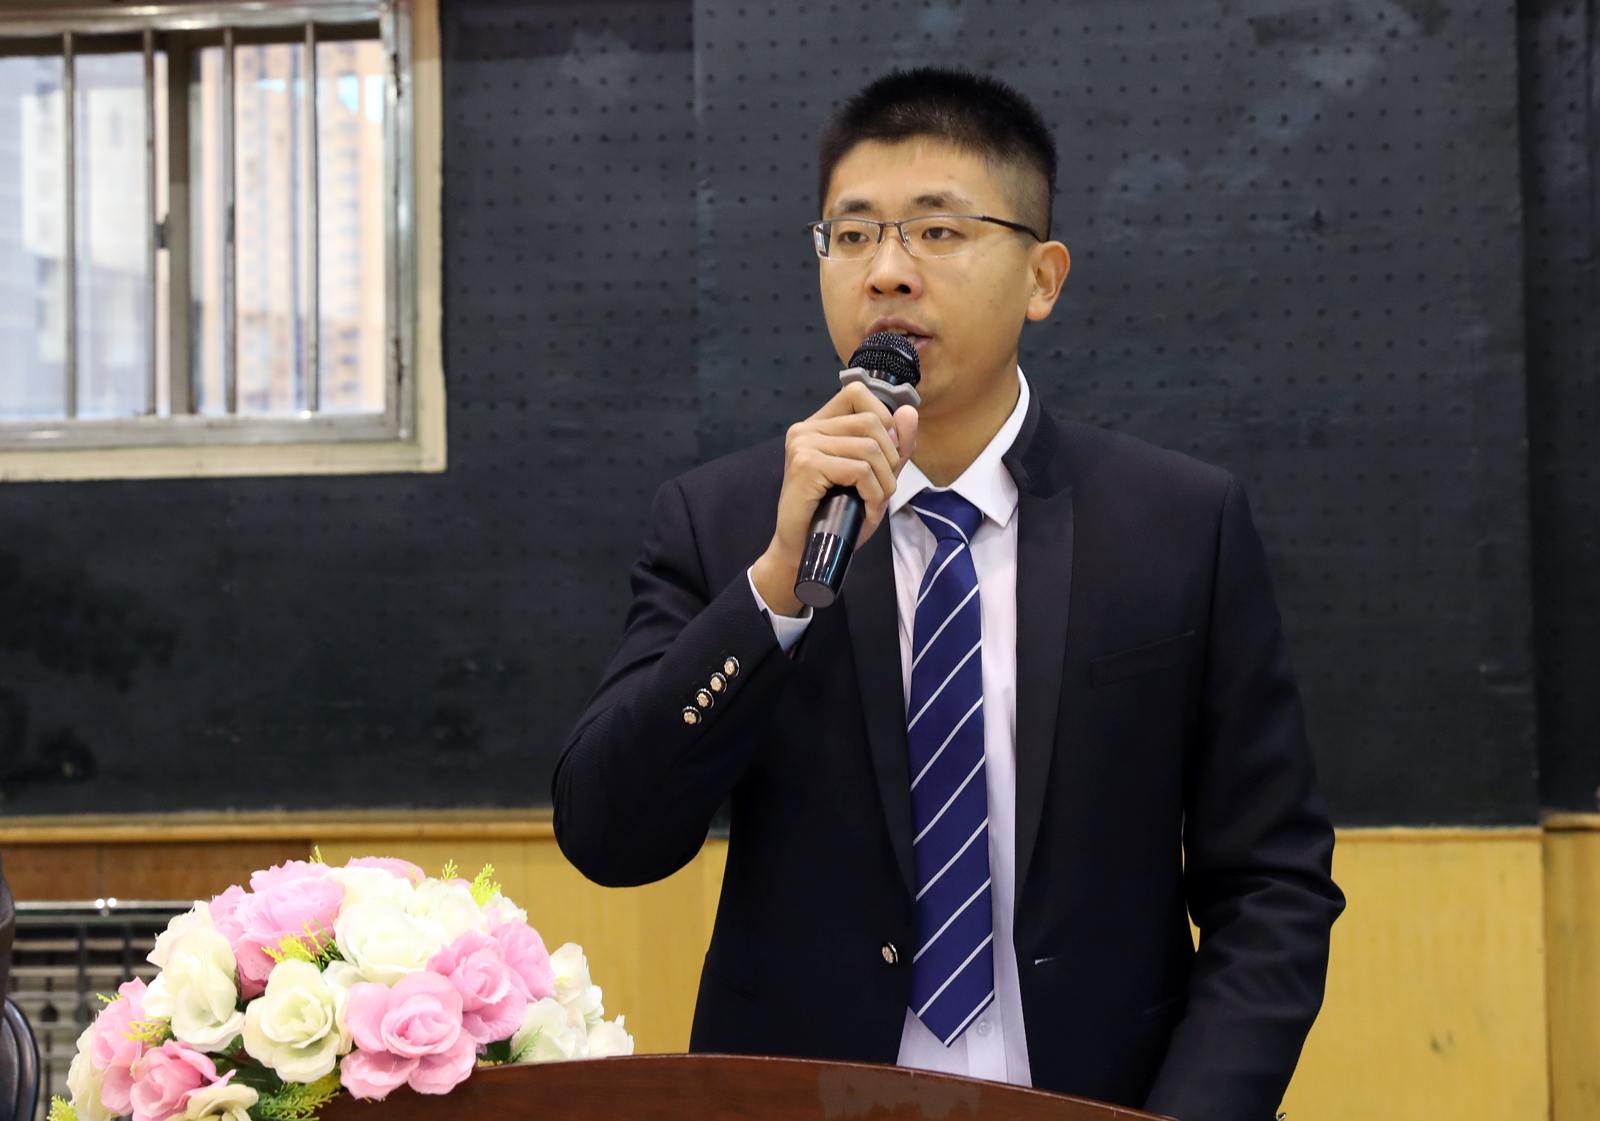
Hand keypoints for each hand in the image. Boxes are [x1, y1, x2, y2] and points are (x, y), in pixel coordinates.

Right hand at [751, 381, 918, 616]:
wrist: (805, 551)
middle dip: (890, 458)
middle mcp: (806, 429)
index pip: (857, 392)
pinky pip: (860, 470)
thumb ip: (894, 446)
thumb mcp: (874, 477)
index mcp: (818, 424)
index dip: (883, 417)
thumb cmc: (836, 515)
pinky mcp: (806, 465)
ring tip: (876, 503)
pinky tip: (867, 511)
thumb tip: (909, 413)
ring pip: (869, 447)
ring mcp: (803, 445)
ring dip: (884, 481)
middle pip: (871, 421)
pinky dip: (873, 494)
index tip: (886, 453)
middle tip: (883, 489)